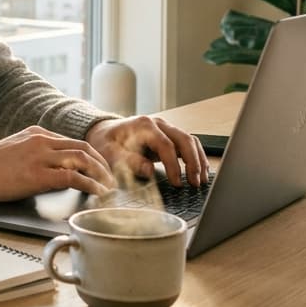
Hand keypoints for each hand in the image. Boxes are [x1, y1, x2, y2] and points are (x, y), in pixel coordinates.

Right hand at [0, 125, 114, 201]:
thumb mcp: (15, 148)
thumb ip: (35, 151)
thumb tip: (52, 165)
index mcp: (37, 133)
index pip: (72, 141)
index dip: (90, 155)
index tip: (98, 167)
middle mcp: (42, 141)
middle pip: (83, 147)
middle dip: (101, 163)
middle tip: (110, 178)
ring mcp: (41, 156)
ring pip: (83, 159)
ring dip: (100, 174)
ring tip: (108, 187)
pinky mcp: (39, 175)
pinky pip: (73, 177)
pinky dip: (90, 185)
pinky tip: (96, 193)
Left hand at [85, 115, 209, 186]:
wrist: (104, 132)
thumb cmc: (106, 143)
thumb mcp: (110, 153)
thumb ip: (128, 161)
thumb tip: (149, 170)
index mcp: (144, 126)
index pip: (166, 145)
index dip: (174, 165)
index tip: (177, 183)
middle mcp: (158, 123)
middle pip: (184, 139)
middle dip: (193, 162)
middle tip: (195, 183)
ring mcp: (165, 128)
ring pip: (190, 140)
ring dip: (198, 159)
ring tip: (201, 180)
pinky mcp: (168, 135)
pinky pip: (187, 143)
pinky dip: (196, 156)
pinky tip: (200, 170)